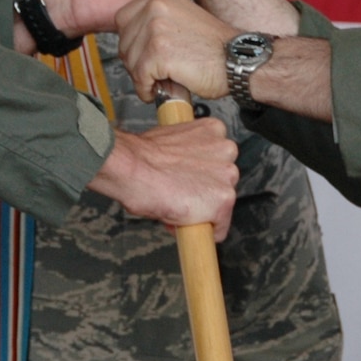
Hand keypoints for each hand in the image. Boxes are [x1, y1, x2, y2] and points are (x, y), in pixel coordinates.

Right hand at [88, 119, 238, 240]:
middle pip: (223, 180)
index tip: (188, 181)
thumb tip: (185, 170)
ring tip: (178, 206)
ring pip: (221, 202)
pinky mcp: (224, 200)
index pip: (218, 159)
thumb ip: (187, 154)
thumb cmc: (142, 157)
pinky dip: (203, 231)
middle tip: (180, 194)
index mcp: (214, 130)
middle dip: (203, 190)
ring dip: (203, 208)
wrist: (132, 168)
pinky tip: (183, 221)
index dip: (199, 175)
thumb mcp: (171, 143)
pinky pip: (219, 227)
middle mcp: (226, 150)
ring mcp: (227, 175)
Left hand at [114, 0, 234, 102]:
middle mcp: (156, 7)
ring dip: (142, 77)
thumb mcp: (182, 18)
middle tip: (153, 72)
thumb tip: (131, 40)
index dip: (132, 41)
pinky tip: (161, 89)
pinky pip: (140, 77)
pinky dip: (147, 90)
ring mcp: (156, 29)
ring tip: (161, 80)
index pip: (123, 19)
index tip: (143, 54)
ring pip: (130, 61)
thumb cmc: (214, 47)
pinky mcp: (158, 52)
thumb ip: (157, 21)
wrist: (237, 61)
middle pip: (124, 42)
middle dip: (135, 62)